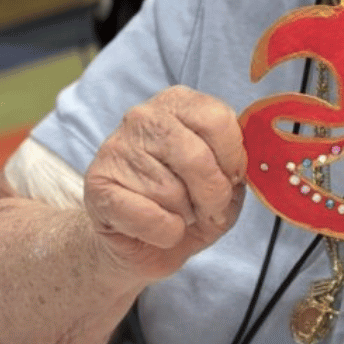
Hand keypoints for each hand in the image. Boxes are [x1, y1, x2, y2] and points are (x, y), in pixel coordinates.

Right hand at [84, 86, 246, 282]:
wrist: (140, 240)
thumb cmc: (189, 201)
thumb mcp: (224, 179)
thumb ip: (237, 164)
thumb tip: (245, 166)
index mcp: (178, 103)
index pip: (218, 119)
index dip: (234, 158)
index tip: (234, 178)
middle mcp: (143, 117)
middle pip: (196, 156)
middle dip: (213, 193)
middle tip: (211, 208)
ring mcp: (115, 149)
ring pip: (171, 191)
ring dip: (186, 215)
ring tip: (179, 213)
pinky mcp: (97, 186)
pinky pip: (150, 216)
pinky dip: (166, 232)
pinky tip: (159, 228)